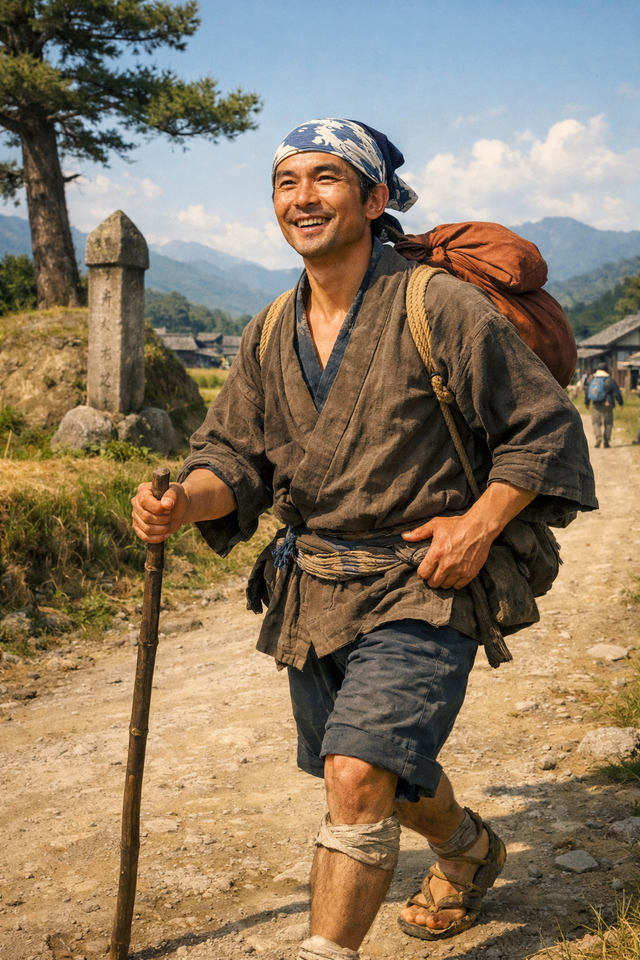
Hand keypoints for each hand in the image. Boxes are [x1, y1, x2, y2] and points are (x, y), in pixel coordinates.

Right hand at [131, 481, 188, 542]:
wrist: (179, 508)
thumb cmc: (177, 497)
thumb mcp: (178, 491)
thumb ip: (172, 494)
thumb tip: (166, 504)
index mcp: (143, 490)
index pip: (144, 501)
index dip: (158, 508)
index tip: (169, 508)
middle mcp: (136, 503)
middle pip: (146, 517)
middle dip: (163, 519)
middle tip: (171, 516)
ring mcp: (136, 515)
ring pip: (146, 528)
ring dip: (162, 529)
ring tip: (169, 523)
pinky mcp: (138, 527)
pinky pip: (144, 537)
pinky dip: (157, 538)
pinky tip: (166, 534)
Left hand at [402, 481, 537, 589]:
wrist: (479, 528)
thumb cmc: (456, 525)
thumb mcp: (435, 525)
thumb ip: (419, 532)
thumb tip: (404, 536)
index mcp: (436, 554)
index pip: (423, 573)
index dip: (422, 573)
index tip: (424, 570)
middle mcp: (447, 565)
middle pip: (433, 583)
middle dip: (431, 579)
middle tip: (433, 573)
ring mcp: (459, 570)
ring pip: (445, 586)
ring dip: (443, 581)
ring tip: (444, 574)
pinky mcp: (470, 573)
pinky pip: (459, 586)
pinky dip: (455, 583)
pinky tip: (454, 575)